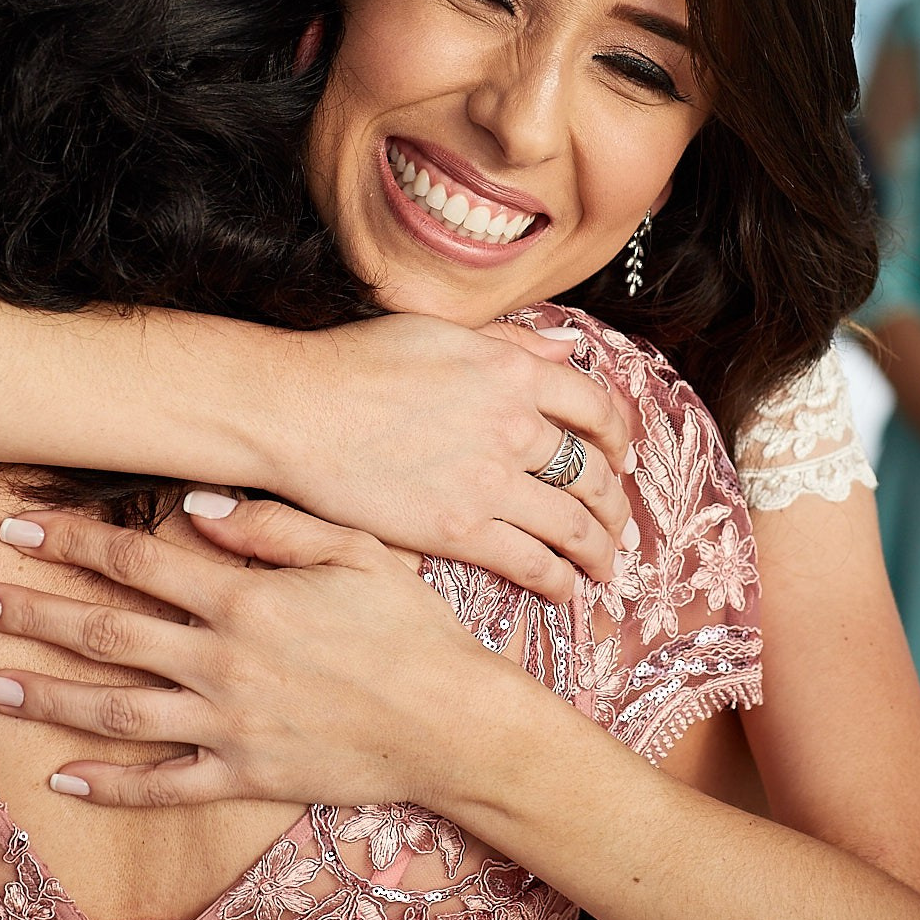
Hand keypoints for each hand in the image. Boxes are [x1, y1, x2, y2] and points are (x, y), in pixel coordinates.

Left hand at [0, 500, 542, 809]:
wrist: (454, 722)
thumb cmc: (412, 627)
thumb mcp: (356, 549)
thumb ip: (273, 526)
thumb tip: (195, 504)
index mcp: (246, 595)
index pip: (138, 561)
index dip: (72, 542)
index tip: (19, 529)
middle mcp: (222, 658)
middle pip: (106, 631)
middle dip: (31, 612)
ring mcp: (228, 721)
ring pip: (115, 708)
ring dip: (46, 696)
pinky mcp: (244, 773)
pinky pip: (163, 783)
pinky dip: (110, 784)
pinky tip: (63, 778)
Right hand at [259, 314, 640, 600]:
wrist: (297, 409)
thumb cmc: (357, 362)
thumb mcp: (444, 331)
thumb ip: (511, 342)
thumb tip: (567, 348)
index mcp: (514, 370)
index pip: (595, 407)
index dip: (618, 436)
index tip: (622, 456)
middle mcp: (514, 424)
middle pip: (593, 471)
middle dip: (615, 503)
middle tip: (620, 524)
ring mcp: (490, 480)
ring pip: (573, 522)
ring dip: (599, 548)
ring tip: (606, 565)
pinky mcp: (459, 528)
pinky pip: (531, 560)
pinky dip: (559, 578)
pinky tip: (566, 588)